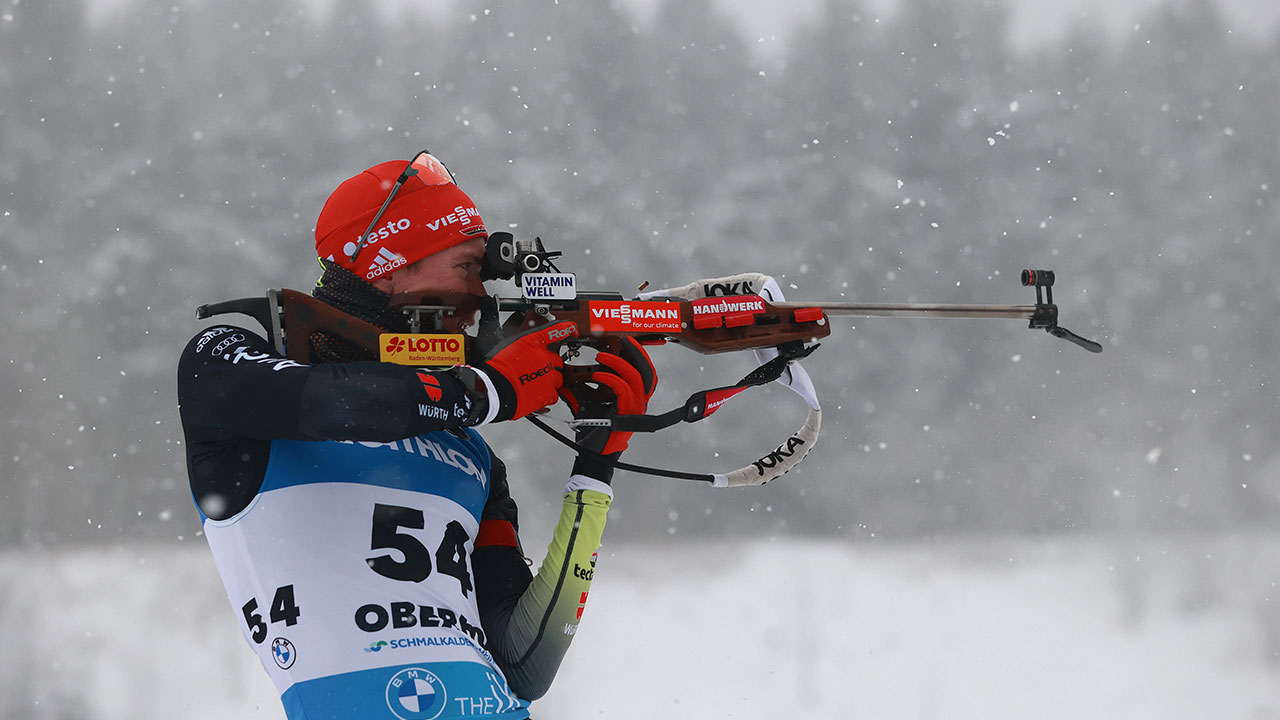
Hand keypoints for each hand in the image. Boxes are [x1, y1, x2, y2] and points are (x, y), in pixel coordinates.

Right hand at [479, 321, 576, 421]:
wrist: (495, 389)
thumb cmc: (498, 369)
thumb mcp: (508, 346)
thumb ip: (523, 345)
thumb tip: (527, 348)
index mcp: (535, 343)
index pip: (556, 330)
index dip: (566, 328)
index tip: (572, 329)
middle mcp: (545, 358)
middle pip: (557, 360)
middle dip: (549, 365)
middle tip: (534, 370)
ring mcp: (549, 376)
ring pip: (557, 378)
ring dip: (548, 380)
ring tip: (532, 383)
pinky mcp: (548, 393)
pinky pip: (554, 394)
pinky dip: (547, 394)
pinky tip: (535, 393)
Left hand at [561, 337, 656, 481]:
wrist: (593, 453)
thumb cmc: (593, 429)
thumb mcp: (586, 402)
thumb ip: (583, 387)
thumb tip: (567, 372)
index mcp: (632, 395)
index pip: (642, 370)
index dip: (636, 353)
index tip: (623, 339)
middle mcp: (638, 400)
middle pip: (647, 370)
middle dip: (636, 352)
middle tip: (623, 339)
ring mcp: (635, 407)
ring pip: (638, 377)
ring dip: (620, 363)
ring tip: (602, 356)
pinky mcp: (627, 414)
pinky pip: (624, 390)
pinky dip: (611, 379)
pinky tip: (597, 375)